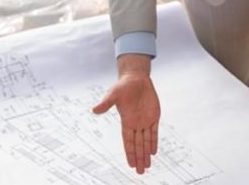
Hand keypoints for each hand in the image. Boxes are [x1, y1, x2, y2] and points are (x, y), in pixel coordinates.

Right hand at [93, 54, 159, 173]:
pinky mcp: (154, 116)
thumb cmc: (123, 86)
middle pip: (138, 145)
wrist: (136, 78)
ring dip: (146, 153)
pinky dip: (153, 142)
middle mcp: (136, 124)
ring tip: (147, 166)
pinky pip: (154, 132)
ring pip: (146, 141)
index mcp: (126, 121)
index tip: (131, 164)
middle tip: (140, 172)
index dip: (130, 153)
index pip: (128, 142)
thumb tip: (94, 110)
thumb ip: (106, 103)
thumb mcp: (113, 94)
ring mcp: (145, 121)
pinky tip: (153, 152)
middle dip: (139, 158)